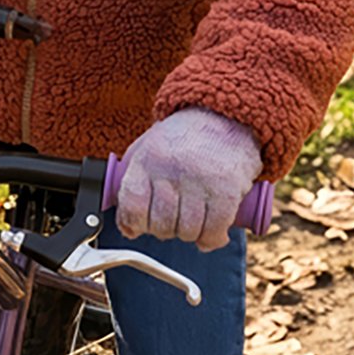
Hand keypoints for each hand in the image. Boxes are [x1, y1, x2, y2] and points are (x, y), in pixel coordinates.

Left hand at [115, 108, 262, 251]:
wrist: (227, 116)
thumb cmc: (185, 136)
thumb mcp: (149, 144)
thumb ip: (134, 178)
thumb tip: (127, 223)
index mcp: (148, 158)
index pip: (131, 206)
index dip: (132, 224)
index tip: (138, 227)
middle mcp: (172, 169)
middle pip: (160, 225)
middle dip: (165, 230)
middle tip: (173, 220)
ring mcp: (200, 181)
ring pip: (187, 232)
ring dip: (190, 234)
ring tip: (194, 219)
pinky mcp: (226, 191)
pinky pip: (213, 231)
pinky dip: (211, 239)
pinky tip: (211, 232)